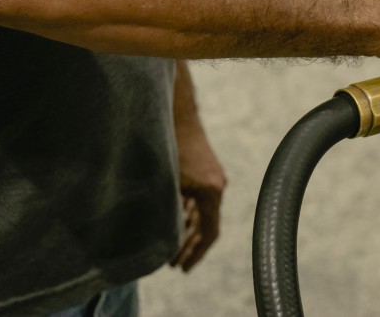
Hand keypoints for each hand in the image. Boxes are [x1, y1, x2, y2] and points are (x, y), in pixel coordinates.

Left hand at [170, 61, 226, 271]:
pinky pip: (201, 200)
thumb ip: (168, 209)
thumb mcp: (166, 180)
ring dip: (188, 230)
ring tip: (171, 246)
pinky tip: (174, 221)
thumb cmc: (168, 143)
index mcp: (211, 190)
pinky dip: (189, 214)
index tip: (183, 267)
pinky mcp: (207, 171)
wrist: (178, 111)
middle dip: (189, 245)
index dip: (196, 252)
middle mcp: (217, 185)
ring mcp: (214, 177)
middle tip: (172, 263)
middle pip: (207, 224)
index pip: (210, 232)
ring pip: (203, 212)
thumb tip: (162, 235)